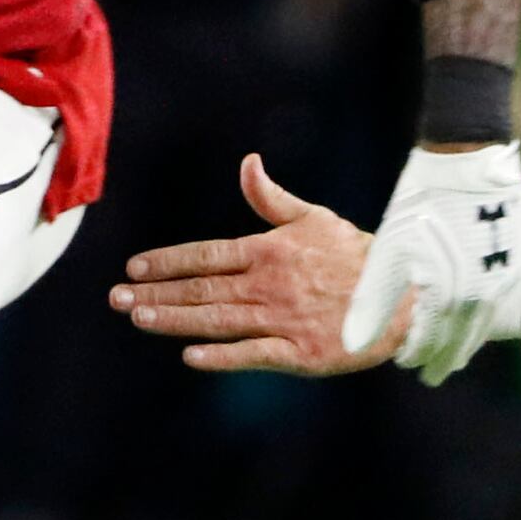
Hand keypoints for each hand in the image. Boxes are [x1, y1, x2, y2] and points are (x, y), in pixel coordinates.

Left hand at [109, 155, 386, 373]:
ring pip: (218, 319)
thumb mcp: (313, 217)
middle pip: (202, 289)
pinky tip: (192, 357)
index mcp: (268, 251)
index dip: (168, 262)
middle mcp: (269, 284)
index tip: (134, 269)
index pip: (206, 255)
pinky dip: (223, 356)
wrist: (403, 294)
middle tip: (117, 299)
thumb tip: (247, 162)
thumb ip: (271, 197)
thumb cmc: (356, 255)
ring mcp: (283, 319)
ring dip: (175, 320)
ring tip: (140, 319)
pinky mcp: (300, 352)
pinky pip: (254, 354)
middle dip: (156, 293)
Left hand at [344, 142, 520, 385]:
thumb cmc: (422, 204)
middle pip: (460, 341)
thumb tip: (351, 345)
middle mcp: (481, 297)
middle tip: (431, 375)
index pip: (429, 342)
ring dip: (465, 342)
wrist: (470, 162)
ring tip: (453, 356)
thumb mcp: (389, 253)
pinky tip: (474, 317)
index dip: (414, 355)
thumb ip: (372, 303)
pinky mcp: (515, 262)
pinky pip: (497, 303)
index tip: (404, 363)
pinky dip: (482, 317)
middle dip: (443, 358)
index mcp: (448, 299)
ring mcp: (503, 280)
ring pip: (482, 325)